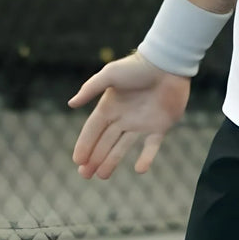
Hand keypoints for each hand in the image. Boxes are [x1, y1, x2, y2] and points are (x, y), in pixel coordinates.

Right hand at [69, 53, 190, 179]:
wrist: (167, 63)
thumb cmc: (137, 66)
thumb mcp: (110, 74)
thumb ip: (90, 89)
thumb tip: (71, 104)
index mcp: (110, 106)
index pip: (93, 129)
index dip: (84, 144)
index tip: (77, 161)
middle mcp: (123, 117)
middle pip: (105, 142)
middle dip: (94, 158)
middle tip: (85, 175)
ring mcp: (141, 123)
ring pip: (123, 147)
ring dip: (112, 161)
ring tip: (102, 175)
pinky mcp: (160, 126)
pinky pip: (151, 146)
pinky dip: (146, 158)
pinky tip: (139, 169)